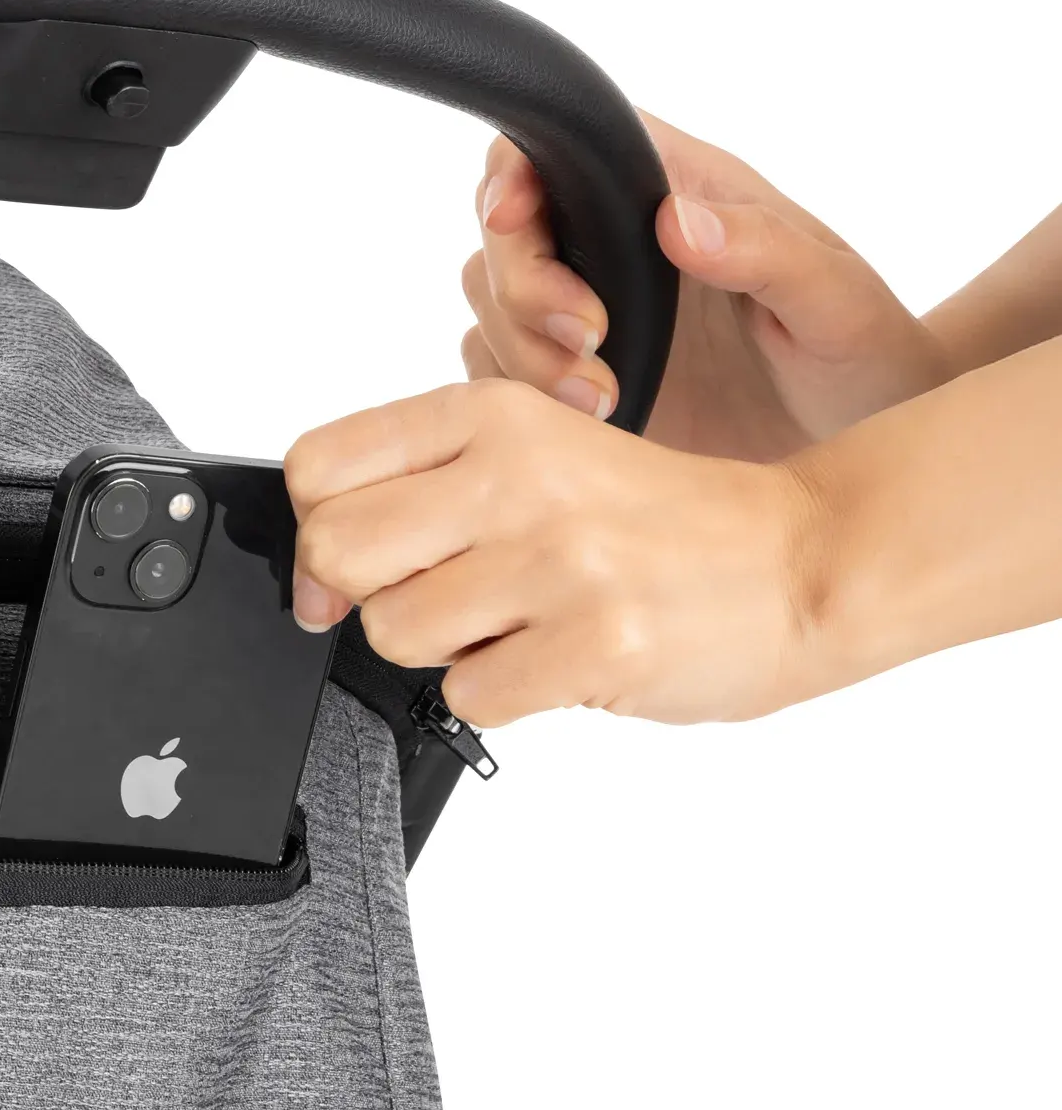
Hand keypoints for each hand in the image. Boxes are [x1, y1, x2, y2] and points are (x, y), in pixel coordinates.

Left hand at [285, 379, 822, 725]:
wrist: (796, 559)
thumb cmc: (656, 516)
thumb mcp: (537, 453)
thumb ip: (424, 487)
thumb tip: (313, 573)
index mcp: (494, 413)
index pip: (320, 463)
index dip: (313, 526)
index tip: (350, 562)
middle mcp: (518, 474)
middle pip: (334, 549)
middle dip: (363, 594)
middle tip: (431, 598)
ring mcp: (558, 560)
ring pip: (393, 631)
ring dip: (441, 648)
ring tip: (512, 624)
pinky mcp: (594, 643)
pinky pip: (468, 696)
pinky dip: (498, 693)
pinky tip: (553, 658)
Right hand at [461, 115, 952, 460]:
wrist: (861, 448)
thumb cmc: (861, 353)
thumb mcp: (836, 301)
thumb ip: (763, 250)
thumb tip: (677, 219)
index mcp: (674, 188)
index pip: (562, 146)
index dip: (517, 171)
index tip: (514, 220)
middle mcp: (617, 242)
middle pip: (505, 232)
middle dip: (525, 287)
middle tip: (588, 340)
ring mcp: (590, 311)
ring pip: (491, 303)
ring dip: (524, 352)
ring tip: (603, 399)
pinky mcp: (574, 378)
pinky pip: (499, 371)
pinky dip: (519, 396)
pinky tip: (589, 421)